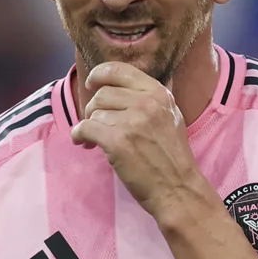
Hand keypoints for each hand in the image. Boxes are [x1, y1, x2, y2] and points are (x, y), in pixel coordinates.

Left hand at [71, 62, 206, 215]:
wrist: (178, 188)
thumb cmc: (171, 157)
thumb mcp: (170, 117)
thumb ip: (149, 99)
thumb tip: (120, 87)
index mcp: (158, 93)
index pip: (119, 70)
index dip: (99, 74)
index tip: (92, 83)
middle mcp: (146, 103)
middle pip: (103, 93)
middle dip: (93, 108)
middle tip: (95, 124)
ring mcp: (132, 121)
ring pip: (94, 113)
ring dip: (89, 126)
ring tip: (94, 141)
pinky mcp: (118, 141)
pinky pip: (86, 128)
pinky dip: (79, 135)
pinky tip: (83, 143)